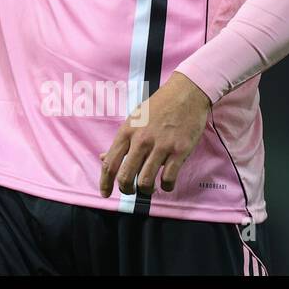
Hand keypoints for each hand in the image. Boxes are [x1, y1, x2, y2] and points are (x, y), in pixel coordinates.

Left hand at [98, 72, 211, 197]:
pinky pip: (169, 178)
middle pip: (126, 176)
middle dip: (126, 190)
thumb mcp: (133, 120)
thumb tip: (103, 158)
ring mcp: (160, 146)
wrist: (185, 94)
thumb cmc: (157, 107)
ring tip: (149, 188)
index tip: (105, 194)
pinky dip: (167, 186)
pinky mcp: (179, 151)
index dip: (105, 182)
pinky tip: (167, 184)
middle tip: (130, 191)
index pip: (110, 163)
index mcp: (126, 132)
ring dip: (146, 190)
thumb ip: (121, 141)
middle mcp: (141, 141)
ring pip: (146, 181)